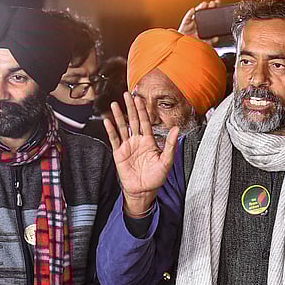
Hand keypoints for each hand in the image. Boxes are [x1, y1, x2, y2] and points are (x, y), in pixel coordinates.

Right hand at [102, 93, 178, 215]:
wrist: (143, 191)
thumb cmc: (156, 177)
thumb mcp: (166, 161)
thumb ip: (171, 145)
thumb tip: (177, 129)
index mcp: (149, 140)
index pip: (145, 121)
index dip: (142, 110)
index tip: (139, 98)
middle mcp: (137, 140)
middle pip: (133, 120)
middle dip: (130, 107)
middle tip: (126, 94)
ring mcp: (127, 146)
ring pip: (122, 127)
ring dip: (118, 116)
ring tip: (114, 104)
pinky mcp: (119, 153)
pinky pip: (114, 139)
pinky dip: (110, 130)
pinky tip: (107, 121)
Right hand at [178, 0, 220, 43]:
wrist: (184, 46)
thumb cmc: (194, 43)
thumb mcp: (205, 43)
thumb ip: (211, 41)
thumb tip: (217, 38)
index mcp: (206, 24)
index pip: (212, 14)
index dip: (215, 8)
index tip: (218, 3)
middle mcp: (200, 21)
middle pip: (205, 11)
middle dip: (209, 6)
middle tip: (213, 3)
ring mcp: (193, 20)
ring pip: (197, 12)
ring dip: (201, 7)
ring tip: (204, 4)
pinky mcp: (186, 22)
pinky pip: (188, 16)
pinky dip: (190, 13)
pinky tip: (193, 10)